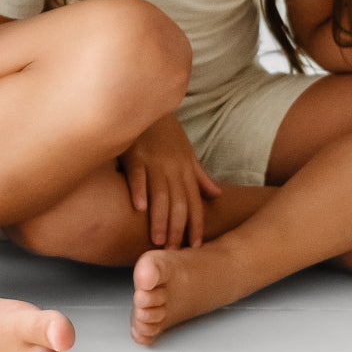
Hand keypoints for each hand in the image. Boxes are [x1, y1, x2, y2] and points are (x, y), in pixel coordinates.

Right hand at [119, 115, 221, 248]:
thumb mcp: (186, 150)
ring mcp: (153, 160)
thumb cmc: (164, 128)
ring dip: (160, 218)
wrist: (146, 98)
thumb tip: (217, 193)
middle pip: (179, 204)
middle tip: (174, 253)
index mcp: (186, 169)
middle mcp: (173, 168)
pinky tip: (138, 207)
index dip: (196, 226)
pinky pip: (137, 173)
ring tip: (158, 240)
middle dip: (178, 230)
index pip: (195, 203)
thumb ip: (199, 174)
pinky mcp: (133, 152)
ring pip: (160, 194)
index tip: (195, 247)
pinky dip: (139, 189)